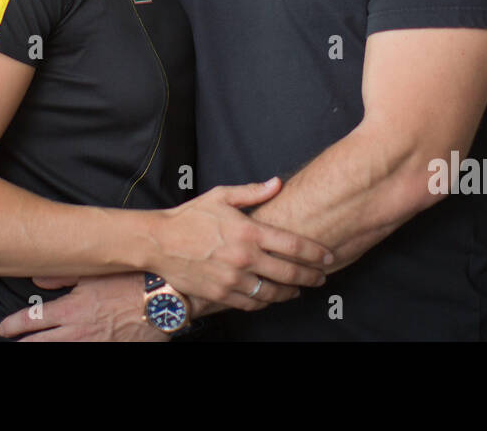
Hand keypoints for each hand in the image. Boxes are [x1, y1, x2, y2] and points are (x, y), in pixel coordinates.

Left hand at [0, 273, 165, 341]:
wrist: (162, 300)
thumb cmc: (131, 281)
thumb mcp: (94, 272)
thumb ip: (63, 275)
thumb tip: (38, 279)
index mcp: (72, 309)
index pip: (33, 320)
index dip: (13, 325)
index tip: (4, 328)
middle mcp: (78, 331)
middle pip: (39, 343)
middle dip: (23, 344)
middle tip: (12, 343)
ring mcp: (93, 345)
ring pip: (59, 352)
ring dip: (43, 349)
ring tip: (31, 348)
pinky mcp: (108, 350)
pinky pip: (83, 356)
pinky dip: (69, 353)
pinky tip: (66, 349)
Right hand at [148, 177, 332, 310]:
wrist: (159, 242)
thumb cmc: (190, 216)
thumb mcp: (221, 196)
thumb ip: (252, 192)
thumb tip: (277, 183)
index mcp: (249, 231)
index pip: (293, 245)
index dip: (315, 253)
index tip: (328, 257)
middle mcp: (245, 257)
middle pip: (290, 272)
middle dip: (311, 276)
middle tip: (321, 277)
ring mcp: (233, 279)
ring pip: (273, 292)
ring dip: (291, 292)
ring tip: (298, 290)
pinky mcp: (221, 294)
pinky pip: (251, 303)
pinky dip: (265, 301)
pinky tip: (270, 296)